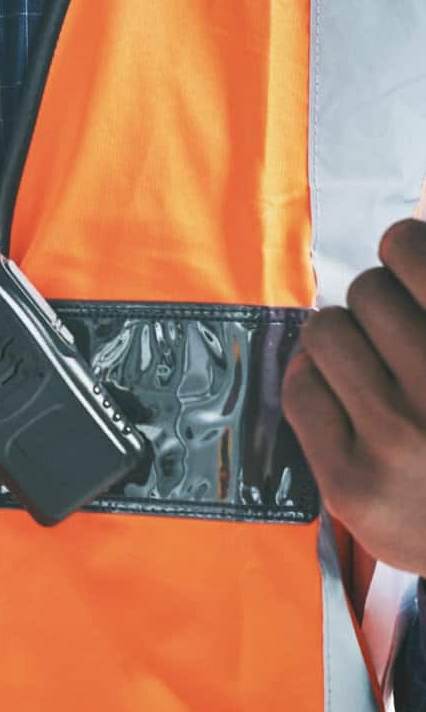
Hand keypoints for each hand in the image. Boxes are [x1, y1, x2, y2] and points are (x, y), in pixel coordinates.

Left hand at [286, 218, 425, 574]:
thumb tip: (403, 230)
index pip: (412, 251)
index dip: (404, 247)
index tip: (403, 256)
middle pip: (368, 291)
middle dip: (375, 306)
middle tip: (390, 334)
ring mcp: (397, 440)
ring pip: (327, 331)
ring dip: (341, 342)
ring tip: (366, 368)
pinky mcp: (350, 482)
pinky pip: (300, 388)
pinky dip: (314, 384)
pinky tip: (342, 399)